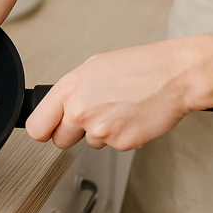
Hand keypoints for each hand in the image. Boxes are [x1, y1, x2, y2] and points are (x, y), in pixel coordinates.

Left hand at [25, 39, 197, 150]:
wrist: (176, 75)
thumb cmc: (139, 67)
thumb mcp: (92, 68)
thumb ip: (70, 91)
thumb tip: (57, 106)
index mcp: (69, 89)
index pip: (36, 127)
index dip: (43, 129)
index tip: (48, 129)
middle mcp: (81, 111)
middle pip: (60, 141)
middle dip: (72, 133)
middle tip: (92, 115)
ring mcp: (101, 130)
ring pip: (89, 143)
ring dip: (100, 131)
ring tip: (118, 108)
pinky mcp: (122, 143)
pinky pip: (113, 146)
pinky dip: (121, 135)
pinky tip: (131, 116)